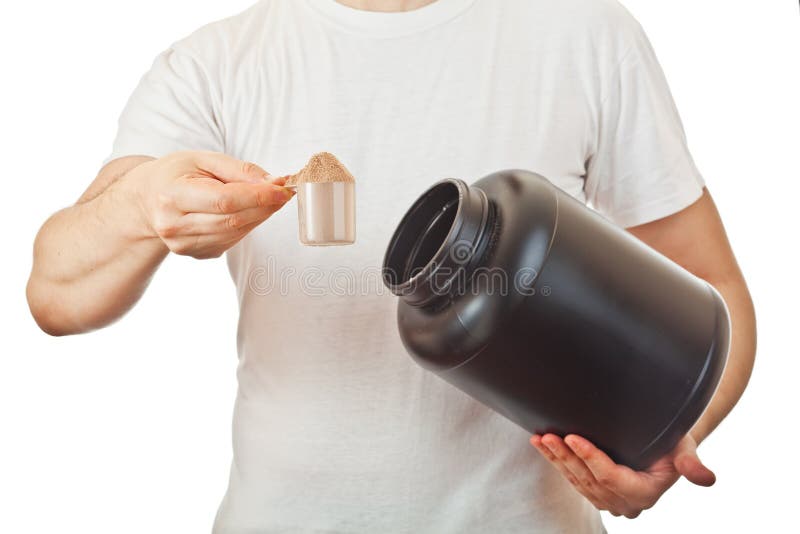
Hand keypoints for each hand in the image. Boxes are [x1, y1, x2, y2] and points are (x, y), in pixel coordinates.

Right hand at [121, 151, 293, 258]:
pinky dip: (247, 225)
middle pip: (233, 220)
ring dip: (260, 216)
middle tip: (284, 191)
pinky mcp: (198, 254)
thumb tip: (274, 183)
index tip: (283, 188)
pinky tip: (247, 211)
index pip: (224, 201)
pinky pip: (233, 240)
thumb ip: (240, 170)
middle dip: (265, 206)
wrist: (149, 199)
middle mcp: (174, 226)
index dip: (258, 196)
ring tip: (268, 198)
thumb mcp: (203, 159)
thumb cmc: (177, 173)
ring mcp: (185, 245)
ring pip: (236, 233)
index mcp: (172, 197)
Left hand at [529, 433, 714, 517]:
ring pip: (577, 480)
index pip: (611, 477)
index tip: (574, 437)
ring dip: (556, 459)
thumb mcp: (685, 449)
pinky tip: (543, 445)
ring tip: (541, 439)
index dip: (591, 458)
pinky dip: (556, 461)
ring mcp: (608, 499)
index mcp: (644, 493)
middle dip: (567, 457)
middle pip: (589, 479)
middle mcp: (624, 502)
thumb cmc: (675, 442)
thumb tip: (706, 478)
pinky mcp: (595, 490)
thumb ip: (690, 464)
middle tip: (550, 435)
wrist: (666, 445)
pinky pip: (572, 478)